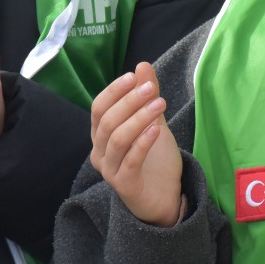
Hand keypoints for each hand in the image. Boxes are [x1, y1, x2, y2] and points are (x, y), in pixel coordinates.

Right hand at [90, 62, 182, 227]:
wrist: (165, 197)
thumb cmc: (155, 160)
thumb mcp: (154, 122)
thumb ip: (147, 97)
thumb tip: (142, 65)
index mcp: (101, 135)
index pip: (99, 108)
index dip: (114, 91)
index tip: (134, 76)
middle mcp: (99, 153)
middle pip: (107, 122)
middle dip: (129, 102)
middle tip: (151, 89)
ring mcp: (109, 171)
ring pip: (117, 140)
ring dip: (138, 119)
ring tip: (159, 104)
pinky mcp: (124, 185)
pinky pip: (130, 161)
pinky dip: (142, 143)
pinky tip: (156, 130)